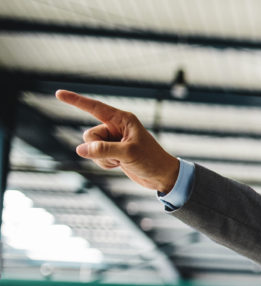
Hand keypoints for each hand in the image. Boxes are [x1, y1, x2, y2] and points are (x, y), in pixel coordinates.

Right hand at [54, 90, 180, 191]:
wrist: (162, 176)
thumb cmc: (152, 160)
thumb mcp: (128, 153)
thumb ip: (103, 150)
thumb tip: (80, 149)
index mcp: (123, 120)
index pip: (95, 107)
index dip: (76, 101)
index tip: (59, 93)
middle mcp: (116, 127)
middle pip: (89, 135)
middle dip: (97, 148)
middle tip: (117, 155)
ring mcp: (113, 140)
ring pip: (90, 147)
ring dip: (101, 158)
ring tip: (121, 161)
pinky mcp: (112, 152)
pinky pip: (95, 156)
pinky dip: (104, 164)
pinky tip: (118, 165)